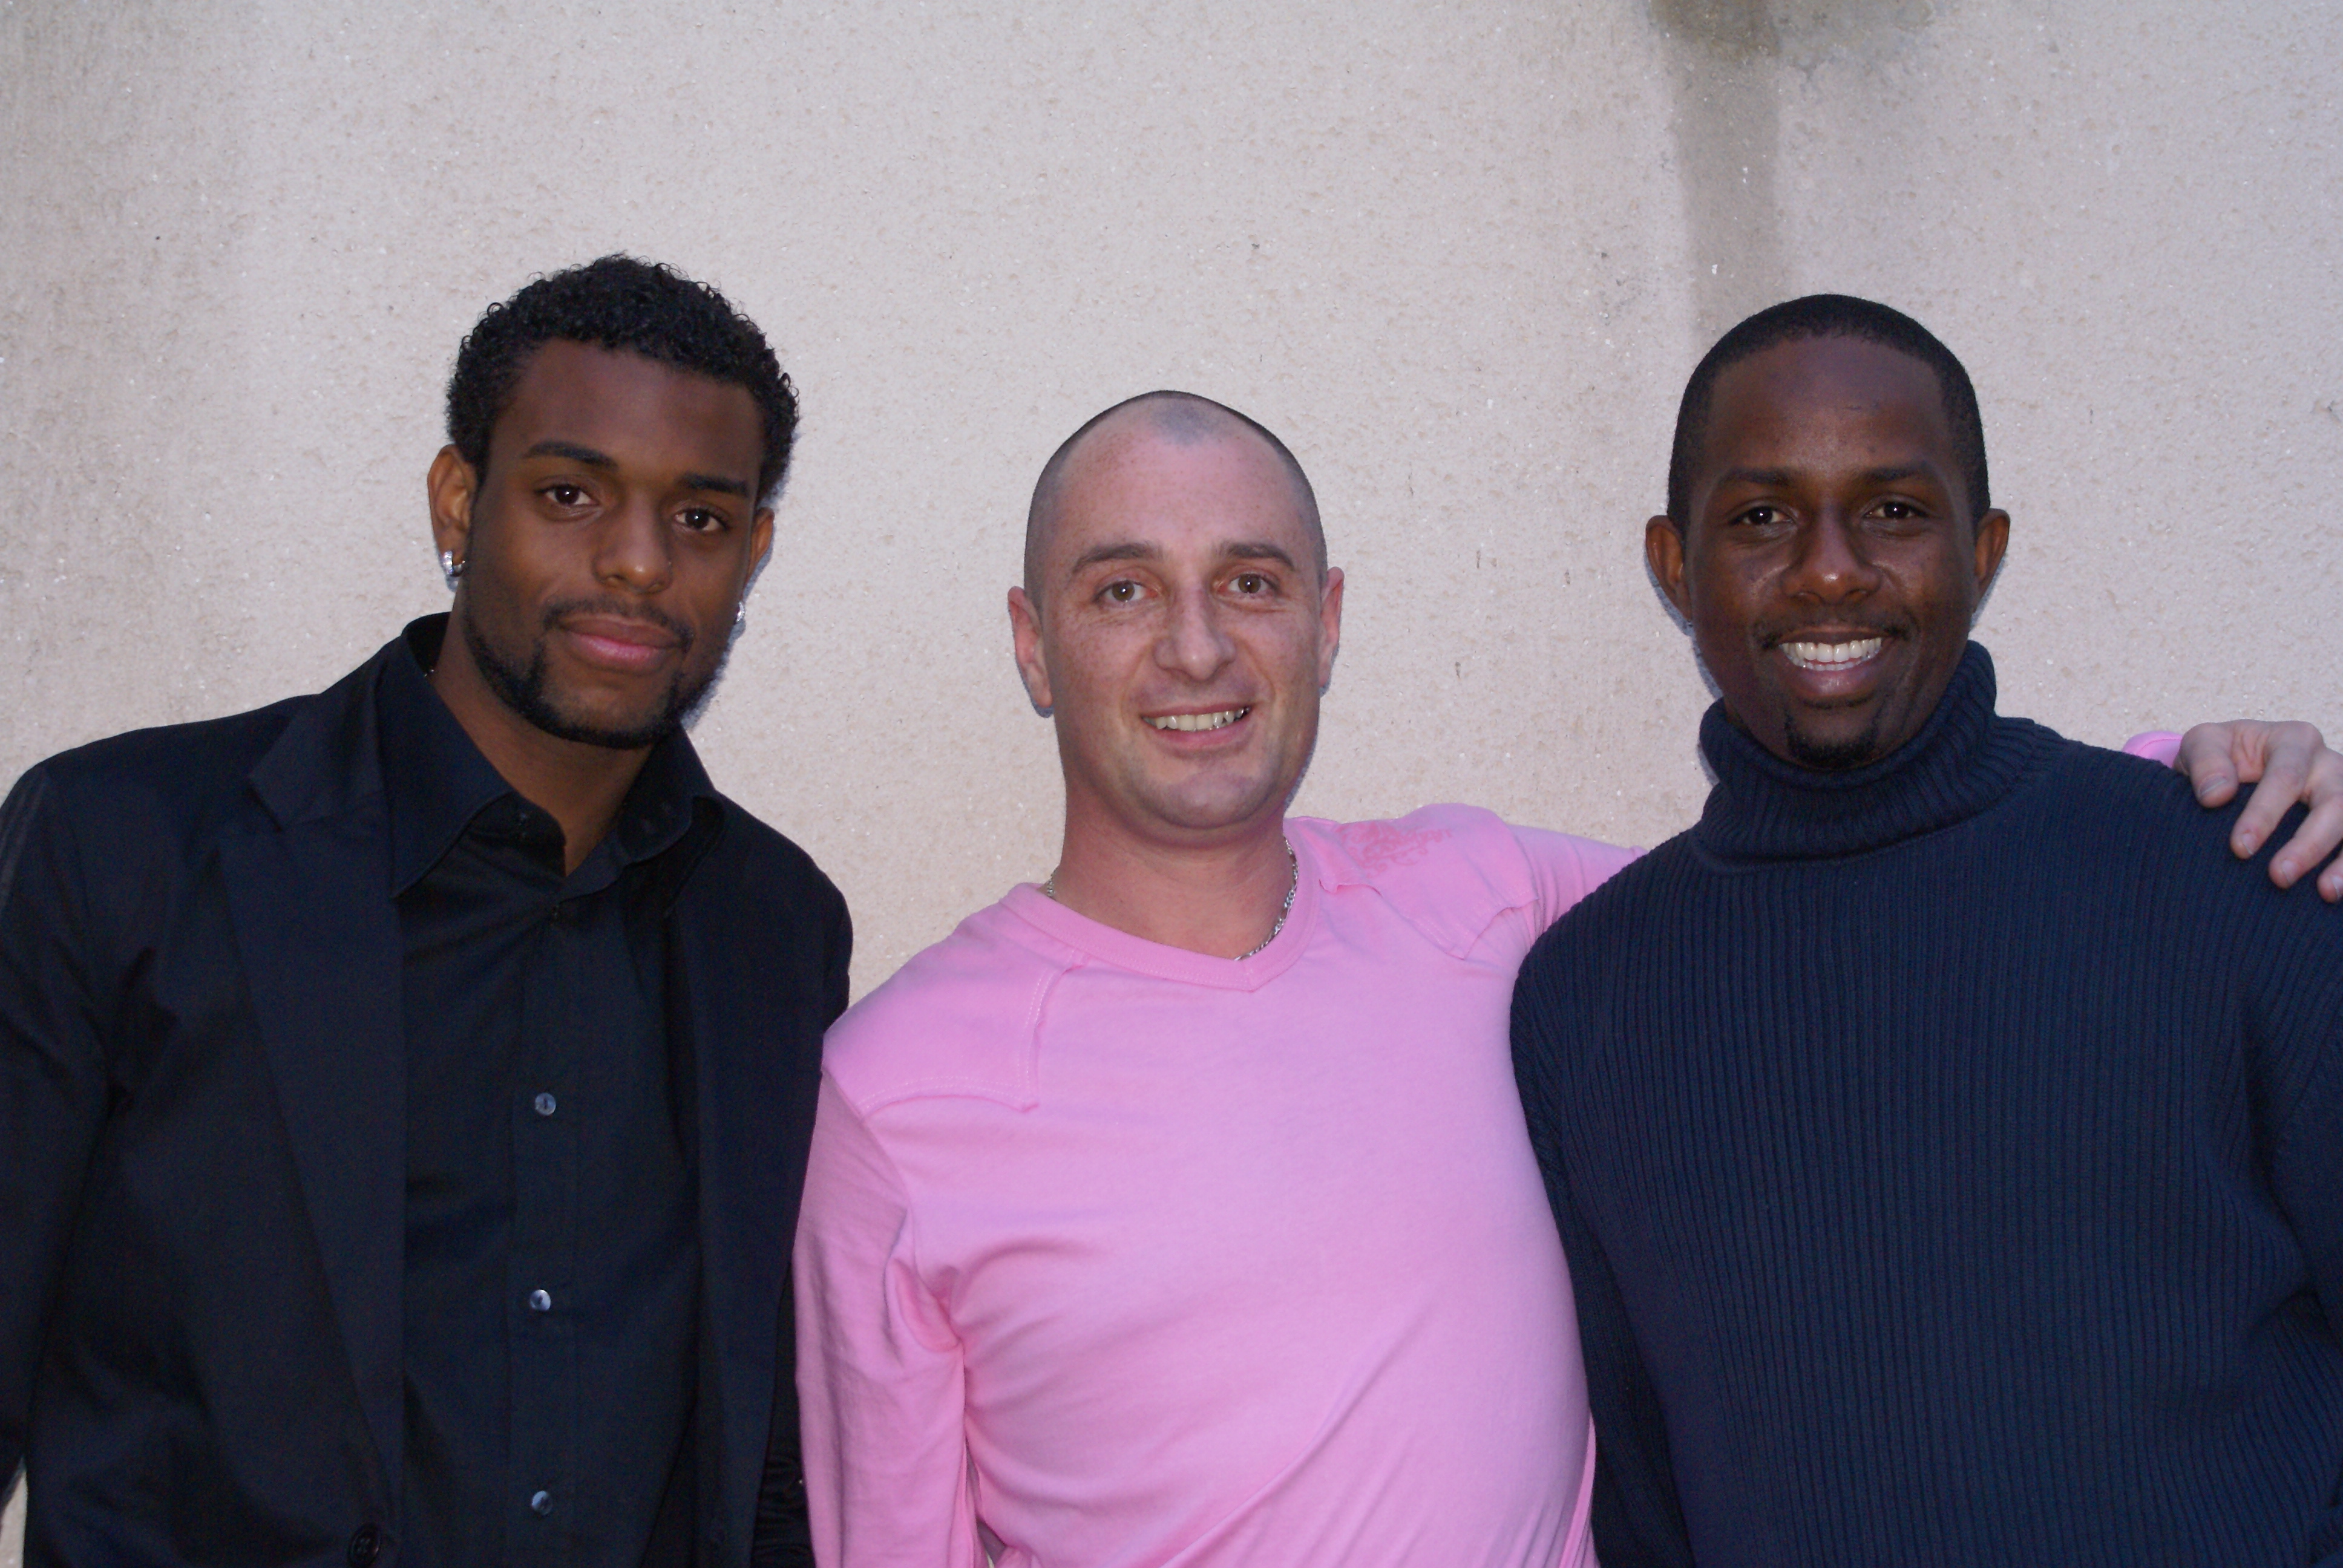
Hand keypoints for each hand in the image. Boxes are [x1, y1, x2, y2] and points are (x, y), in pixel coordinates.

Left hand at [2174, 720, 2342, 900]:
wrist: (2234, 774)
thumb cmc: (2218, 758)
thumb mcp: (2201, 746)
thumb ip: (2205, 762)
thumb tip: (2217, 795)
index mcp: (2294, 741)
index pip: (2286, 777)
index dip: (2265, 813)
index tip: (2240, 847)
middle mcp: (2328, 765)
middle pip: (2335, 801)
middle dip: (2309, 842)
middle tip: (2278, 876)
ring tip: (2325, 892)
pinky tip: (2333, 893)